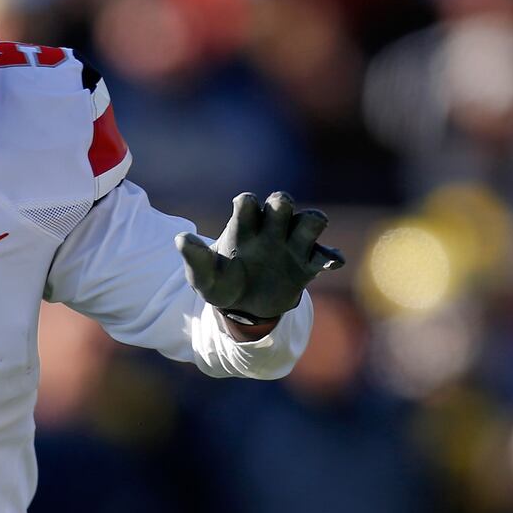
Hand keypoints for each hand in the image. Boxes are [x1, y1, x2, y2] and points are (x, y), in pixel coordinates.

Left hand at [175, 191, 344, 326]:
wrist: (243, 310)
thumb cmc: (222, 285)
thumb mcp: (204, 278)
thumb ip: (196, 259)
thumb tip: (180, 239)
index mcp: (244, 227)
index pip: (248, 202)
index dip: (247, 203)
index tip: (243, 209)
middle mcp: (270, 230)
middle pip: (282, 202)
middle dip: (281, 203)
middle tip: (277, 214)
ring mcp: (291, 246)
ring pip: (311, 220)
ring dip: (311, 223)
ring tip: (304, 237)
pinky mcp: (307, 266)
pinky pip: (326, 255)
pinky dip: (331, 256)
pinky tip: (331, 261)